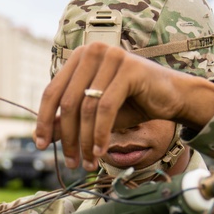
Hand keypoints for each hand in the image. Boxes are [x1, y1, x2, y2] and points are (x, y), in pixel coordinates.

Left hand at [34, 42, 213, 169]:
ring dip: (86, 140)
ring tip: (88, 162)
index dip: (44, 120)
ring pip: (87, 107)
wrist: (173, 97)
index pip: (52, 91)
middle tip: (72, 162)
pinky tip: (101, 151)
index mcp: (79, 58)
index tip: (41, 145)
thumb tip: (45, 135)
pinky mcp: (128, 68)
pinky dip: (101, 133)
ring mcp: (111, 57)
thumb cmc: (133, 103)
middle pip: (68, 101)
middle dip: (68, 136)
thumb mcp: (96, 114)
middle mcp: (92, 52)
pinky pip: (106, 108)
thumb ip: (71, 120)